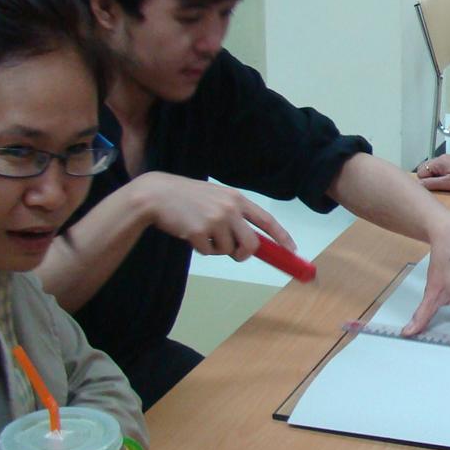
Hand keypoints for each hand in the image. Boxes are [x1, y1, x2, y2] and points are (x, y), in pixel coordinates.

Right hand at [138, 172, 295, 258]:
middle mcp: (230, 208)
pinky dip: (201, 249)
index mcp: (237, 198)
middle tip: (235, 254)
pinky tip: (190, 233)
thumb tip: (253, 242)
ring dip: (217, 248)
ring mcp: (214, 220)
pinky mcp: (198, 231)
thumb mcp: (217, 198)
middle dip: (245, 254)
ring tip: (203, 233)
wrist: (157, 195)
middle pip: (251, 244)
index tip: (292, 250)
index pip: (266, 220)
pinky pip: (208, 252)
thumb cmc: (188, 198)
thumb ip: (235, 215)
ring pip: (228, 250)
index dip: (282, 236)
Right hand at [417, 155, 449, 193]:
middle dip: (430, 180)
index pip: (420, 172)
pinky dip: (444, 178)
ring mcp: (447, 161)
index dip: (425, 182)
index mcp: (438, 163)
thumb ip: (432, 184)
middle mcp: (441, 159)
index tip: (433, 188)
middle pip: (426, 171)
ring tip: (447, 185)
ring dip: (437, 180)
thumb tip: (419, 185)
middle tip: (440, 187)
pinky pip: (442, 171)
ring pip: (434, 172)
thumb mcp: (449, 184)